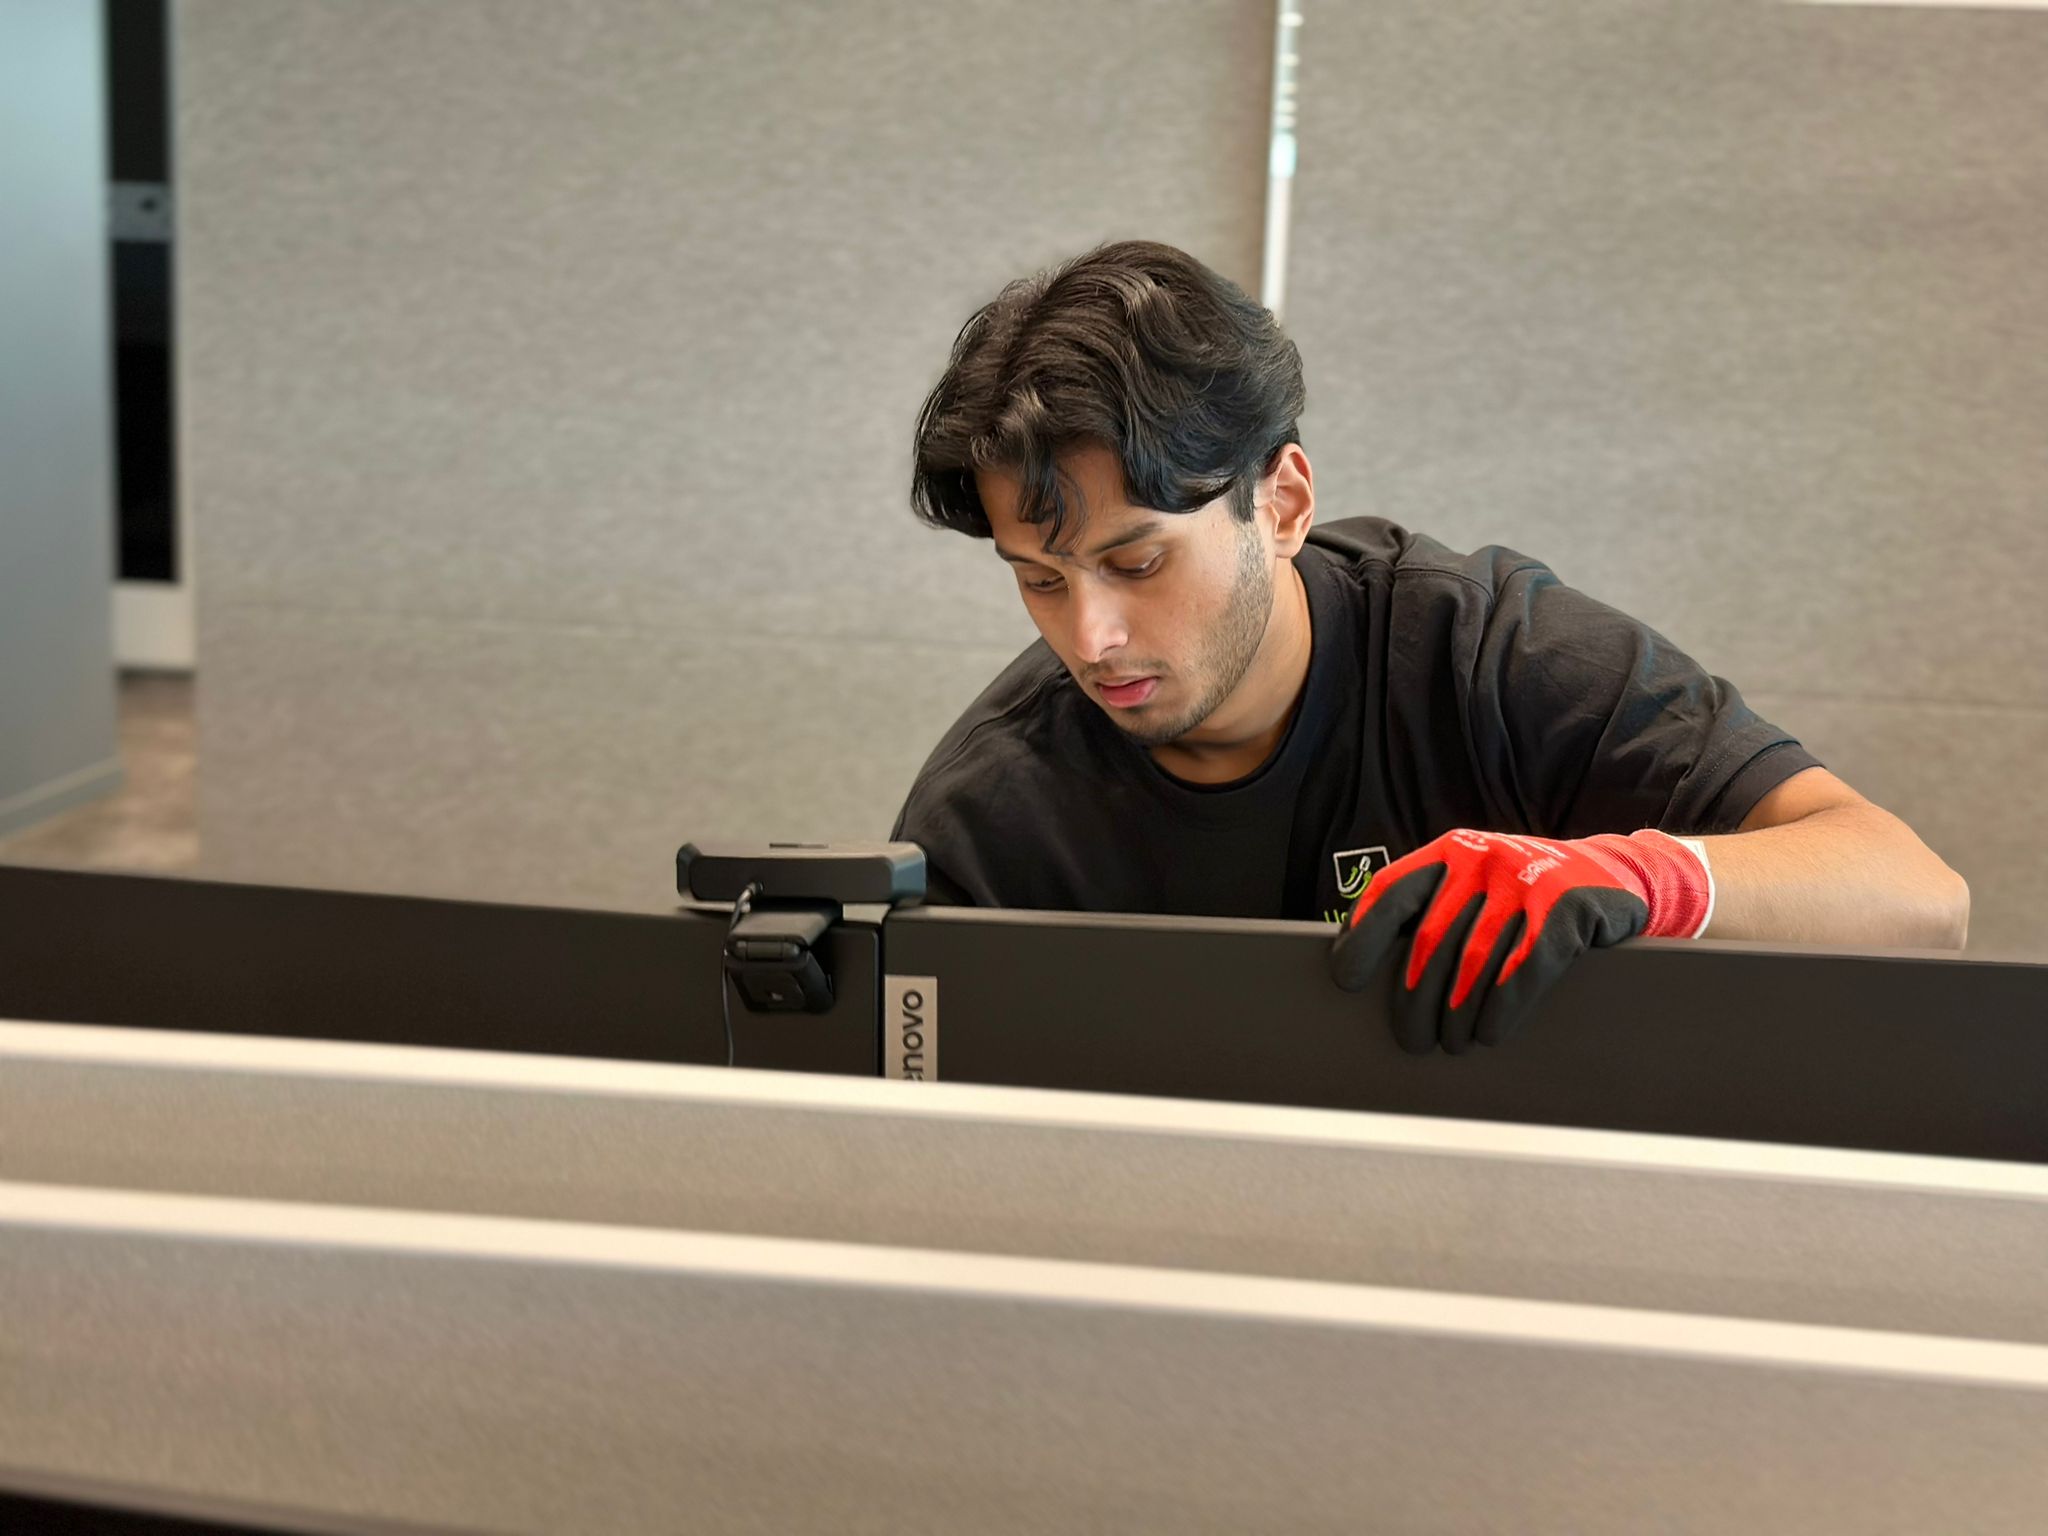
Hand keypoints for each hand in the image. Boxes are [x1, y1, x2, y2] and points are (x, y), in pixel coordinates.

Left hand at [1329, 827, 1712, 1053]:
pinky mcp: (1567, 906)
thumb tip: (1368, 965)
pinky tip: (1491, 1033)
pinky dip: (1502, 1007)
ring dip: (1457, 1013)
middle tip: (1411, 1040)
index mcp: (1449, 852)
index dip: (1363, 936)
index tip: (1346, 979)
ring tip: (1452, 1044)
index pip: (1391, 892)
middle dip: (1415, 998)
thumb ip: (1432, 909)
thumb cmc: (1526, 893)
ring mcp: (1526, 879)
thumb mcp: (1476, 885)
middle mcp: (1481, 859)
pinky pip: (1524, 967)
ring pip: (1476, 961)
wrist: (1614, 874)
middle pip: (1431, 940)